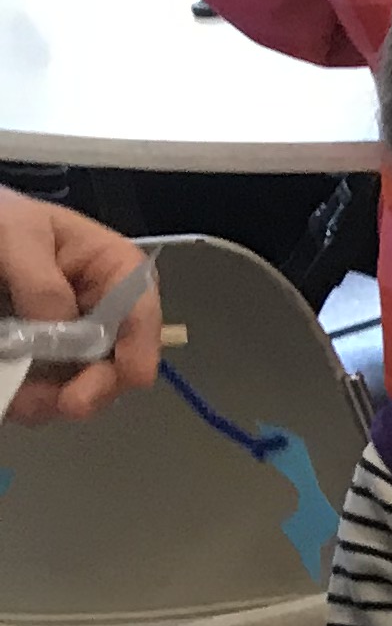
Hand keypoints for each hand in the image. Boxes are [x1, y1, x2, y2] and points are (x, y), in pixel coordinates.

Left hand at [3, 192, 166, 419]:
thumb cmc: (1, 221)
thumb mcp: (17, 234)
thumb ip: (42, 280)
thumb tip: (59, 329)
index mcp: (114, 270)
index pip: (144, 311)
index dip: (142, 346)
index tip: (126, 375)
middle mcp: (106, 312)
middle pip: (122, 361)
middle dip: (96, 386)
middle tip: (67, 404)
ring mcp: (77, 340)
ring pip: (87, 386)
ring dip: (57, 400)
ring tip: (23, 400)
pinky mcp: (47, 360)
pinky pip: (51, 392)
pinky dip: (34, 401)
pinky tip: (16, 395)